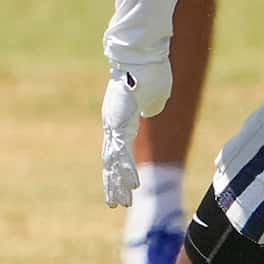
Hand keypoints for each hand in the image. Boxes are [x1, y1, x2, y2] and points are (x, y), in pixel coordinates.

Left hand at [99, 55, 169, 206]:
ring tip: (120, 204)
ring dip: (118, 184)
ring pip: (114, 162)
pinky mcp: (120, 125)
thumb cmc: (147, 73)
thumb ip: (150, 105)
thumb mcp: (152, 95)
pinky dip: (127, 171)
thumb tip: (149, 112)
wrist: (138, 59)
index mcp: (120, 120)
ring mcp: (115, 126)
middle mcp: (114, 126)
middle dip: (113, 184)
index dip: (116, 168)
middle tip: (114, 204)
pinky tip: (132, 186)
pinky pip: (123, 153)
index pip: (116, 150)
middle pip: (111, 161)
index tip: (118, 183)